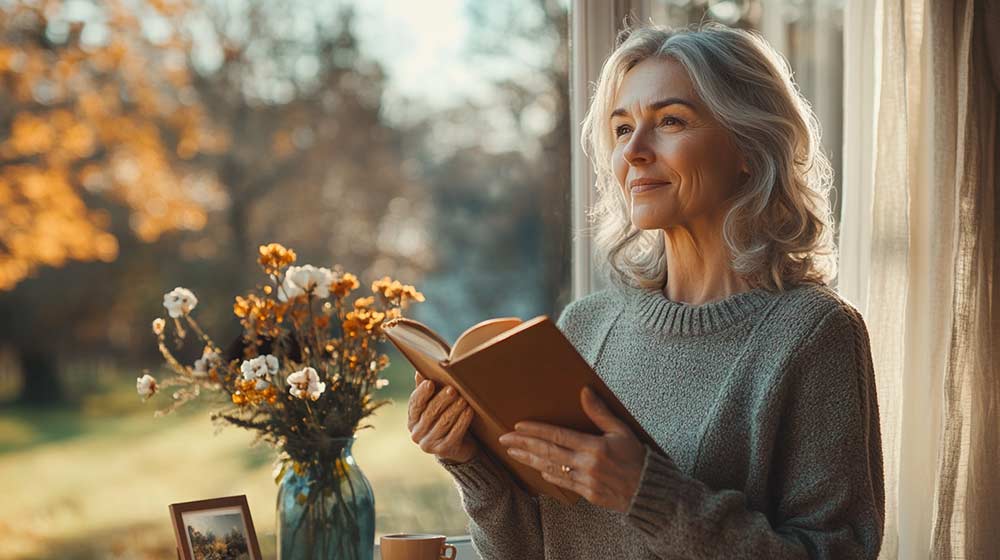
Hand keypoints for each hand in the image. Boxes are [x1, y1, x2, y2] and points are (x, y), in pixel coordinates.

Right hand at [407, 371, 477, 463]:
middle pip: (430, 413)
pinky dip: (462, 421)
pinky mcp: (443, 450)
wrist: (458, 445)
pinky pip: (454, 434)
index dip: (422, 393)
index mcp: (412, 419)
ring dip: (454, 410)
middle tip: (453, 389)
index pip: (414, 404)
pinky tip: (469, 411)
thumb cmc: (444, 417)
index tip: (430, 383)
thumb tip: (419, 371)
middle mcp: (417, 433)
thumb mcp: (435, 403)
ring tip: (464, 399)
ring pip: (443, 423)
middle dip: (442, 400)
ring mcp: (429, 444)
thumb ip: (426, 388)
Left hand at [498, 387, 645, 512]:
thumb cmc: (637, 457)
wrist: (649, 492)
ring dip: (529, 460)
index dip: (536, 431)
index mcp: (595, 447)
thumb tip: (584, 391)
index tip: (517, 426)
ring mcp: (585, 481)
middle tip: (504, 439)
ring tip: (512, 453)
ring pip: (550, 468)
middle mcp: (587, 465)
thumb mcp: (622, 430)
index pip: (558, 436)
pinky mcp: (587, 494)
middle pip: (548, 452)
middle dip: (523, 445)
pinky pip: (562, 483)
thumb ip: (600, 412)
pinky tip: (536, 468)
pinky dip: (547, 474)